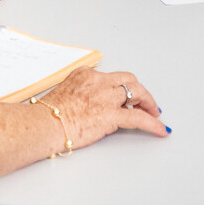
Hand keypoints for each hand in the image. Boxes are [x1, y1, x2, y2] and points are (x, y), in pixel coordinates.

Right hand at [38, 67, 168, 146]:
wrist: (43, 124)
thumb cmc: (47, 116)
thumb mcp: (64, 94)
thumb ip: (80, 95)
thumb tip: (90, 107)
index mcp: (85, 75)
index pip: (111, 78)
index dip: (122, 89)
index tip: (126, 97)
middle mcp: (98, 81)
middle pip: (128, 80)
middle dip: (140, 92)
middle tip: (147, 103)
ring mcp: (105, 97)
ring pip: (137, 93)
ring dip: (148, 103)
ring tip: (154, 114)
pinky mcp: (110, 115)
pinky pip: (138, 118)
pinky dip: (152, 124)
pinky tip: (160, 130)